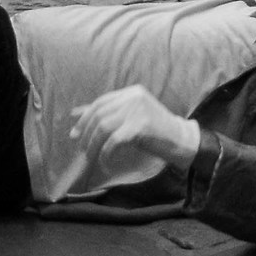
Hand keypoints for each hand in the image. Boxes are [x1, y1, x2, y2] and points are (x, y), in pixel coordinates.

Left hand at [67, 86, 201, 170]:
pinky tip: (106, 162)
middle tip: (82, 150)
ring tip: (92, 157)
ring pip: (104, 127)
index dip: (85, 118)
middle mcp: (134, 97)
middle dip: (86, 134)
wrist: (181, 140)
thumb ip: (107, 114)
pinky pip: (114, 141)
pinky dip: (106, 153)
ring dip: (94, 145)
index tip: (74, 134)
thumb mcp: (130, 118)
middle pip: (100, 114)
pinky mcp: (141, 125)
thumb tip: (75, 114)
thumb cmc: (155, 132)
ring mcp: (138, 109)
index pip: (101, 102)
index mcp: (131, 92)